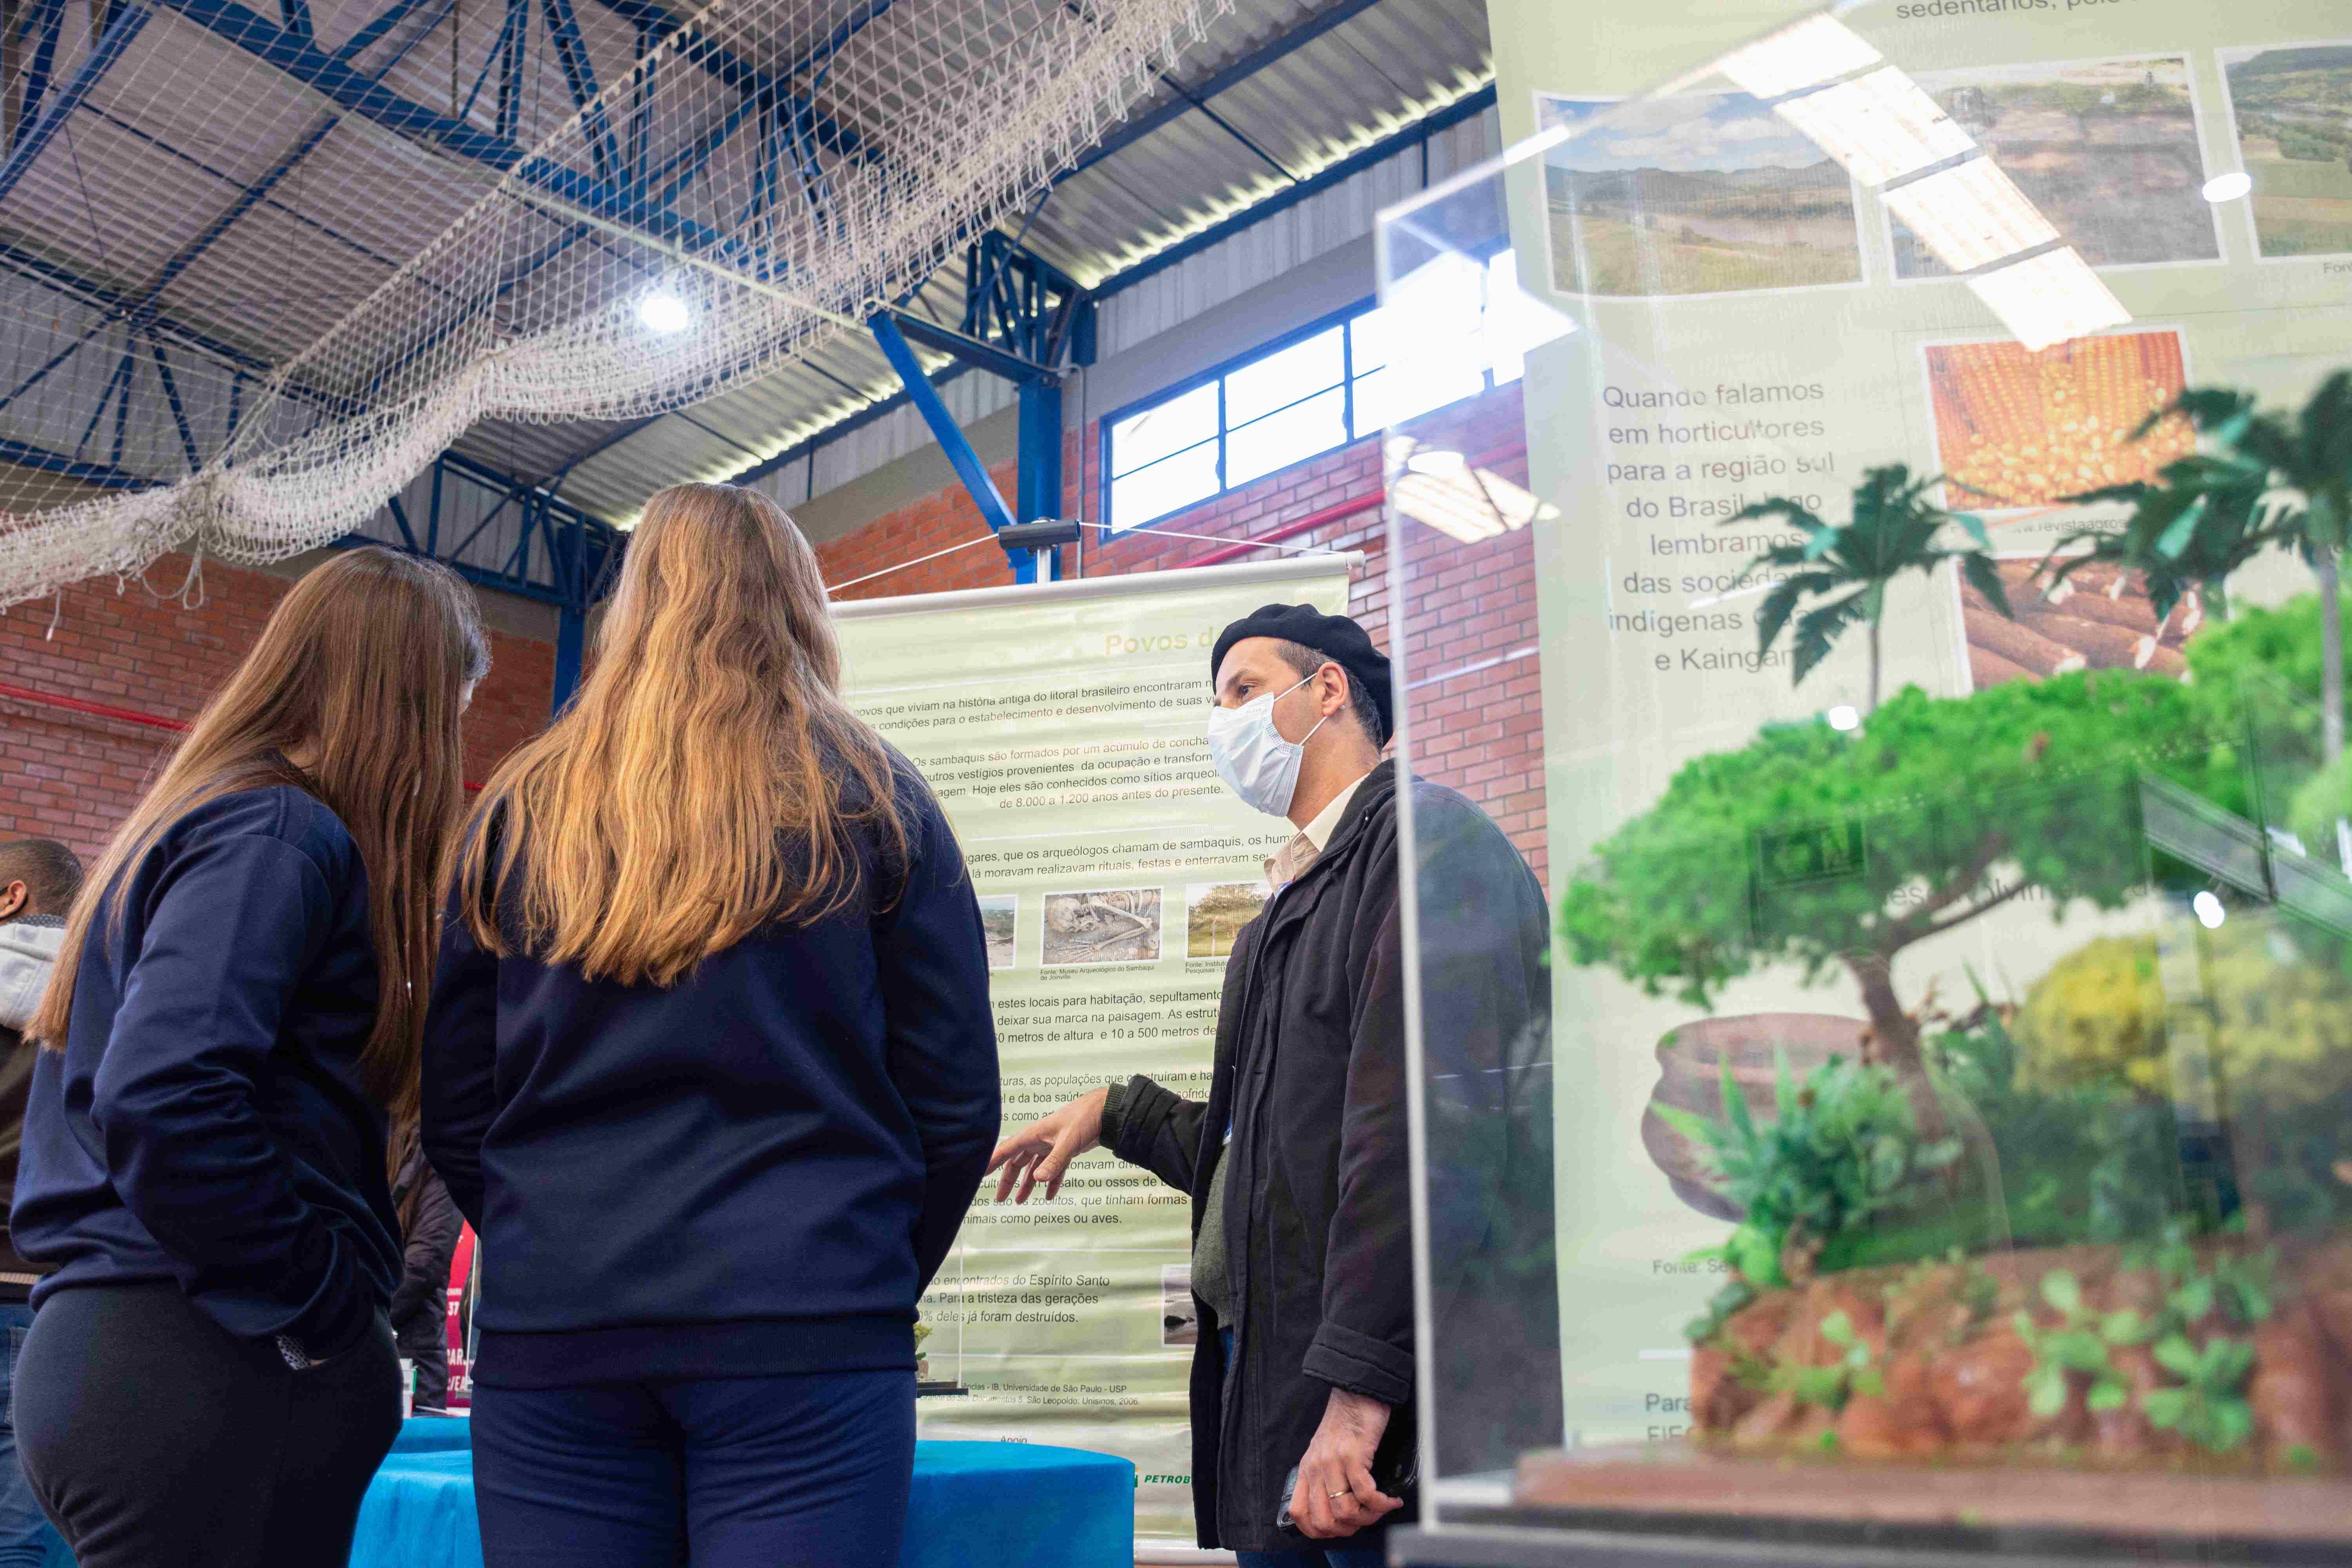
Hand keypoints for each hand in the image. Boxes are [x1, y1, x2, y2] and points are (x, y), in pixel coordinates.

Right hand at [986, 1086, 1106, 1202]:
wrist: (1107, 1111)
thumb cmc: (1085, 1118)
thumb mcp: (1069, 1141)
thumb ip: (1054, 1161)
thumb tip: (1037, 1179)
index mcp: (1034, 1134)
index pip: (1007, 1149)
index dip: (992, 1161)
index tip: (979, 1173)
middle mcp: (1039, 1140)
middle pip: (1018, 1161)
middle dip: (1008, 1179)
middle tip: (1000, 1198)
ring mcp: (1052, 1145)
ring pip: (1034, 1167)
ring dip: (1027, 1183)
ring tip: (1020, 1201)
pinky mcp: (1065, 1150)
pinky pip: (1054, 1169)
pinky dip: (1050, 1182)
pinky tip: (1048, 1195)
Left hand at [1290, 1387, 1401, 1539]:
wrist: (1357, 1393)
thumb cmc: (1346, 1423)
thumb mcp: (1325, 1452)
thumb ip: (1325, 1478)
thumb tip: (1340, 1511)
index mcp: (1306, 1470)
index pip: (1299, 1514)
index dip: (1319, 1531)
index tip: (1341, 1528)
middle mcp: (1315, 1469)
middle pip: (1323, 1520)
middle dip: (1348, 1529)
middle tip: (1365, 1520)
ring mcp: (1332, 1463)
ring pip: (1345, 1511)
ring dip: (1368, 1518)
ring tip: (1381, 1509)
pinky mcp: (1353, 1456)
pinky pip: (1366, 1494)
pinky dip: (1381, 1504)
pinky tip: (1391, 1500)